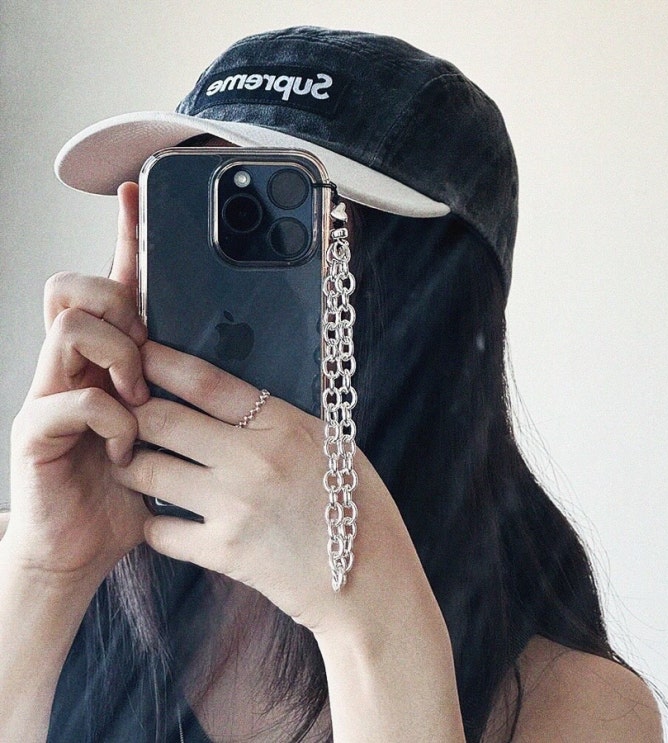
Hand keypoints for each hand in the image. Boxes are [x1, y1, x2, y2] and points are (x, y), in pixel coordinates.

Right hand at [4, 183, 148, 586]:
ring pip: (70, 327)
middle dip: (119, 307)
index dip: (123, 238)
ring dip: (118, 356)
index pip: (111, 284)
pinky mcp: (36, 433)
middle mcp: (71, 367)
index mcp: (106, 360)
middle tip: (146, 356)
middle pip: (76, 288)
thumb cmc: (129, 486)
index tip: (137, 195)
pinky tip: (125, 446)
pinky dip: (110, 418)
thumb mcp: (165, 427)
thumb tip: (222, 355)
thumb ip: (177, 387)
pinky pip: (72, 398)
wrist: (86, 546)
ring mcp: (49, 395)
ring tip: (138, 399)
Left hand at [112, 340, 425, 632]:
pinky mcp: (223, 551)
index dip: (162, 362)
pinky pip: (159, 529)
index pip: (206, 382)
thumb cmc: (355, 503)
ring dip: (133, 464)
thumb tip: (242, 390)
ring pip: (147, 472)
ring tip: (135, 463)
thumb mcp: (332, 443)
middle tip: (125, 414)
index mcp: (283, 426)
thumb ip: (284, 418)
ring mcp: (235, 507)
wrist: (367, 577)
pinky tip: (166, 516)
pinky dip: (154, 521)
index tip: (140, 354)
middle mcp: (253, 461)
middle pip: (161, 421)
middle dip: (131, 413)